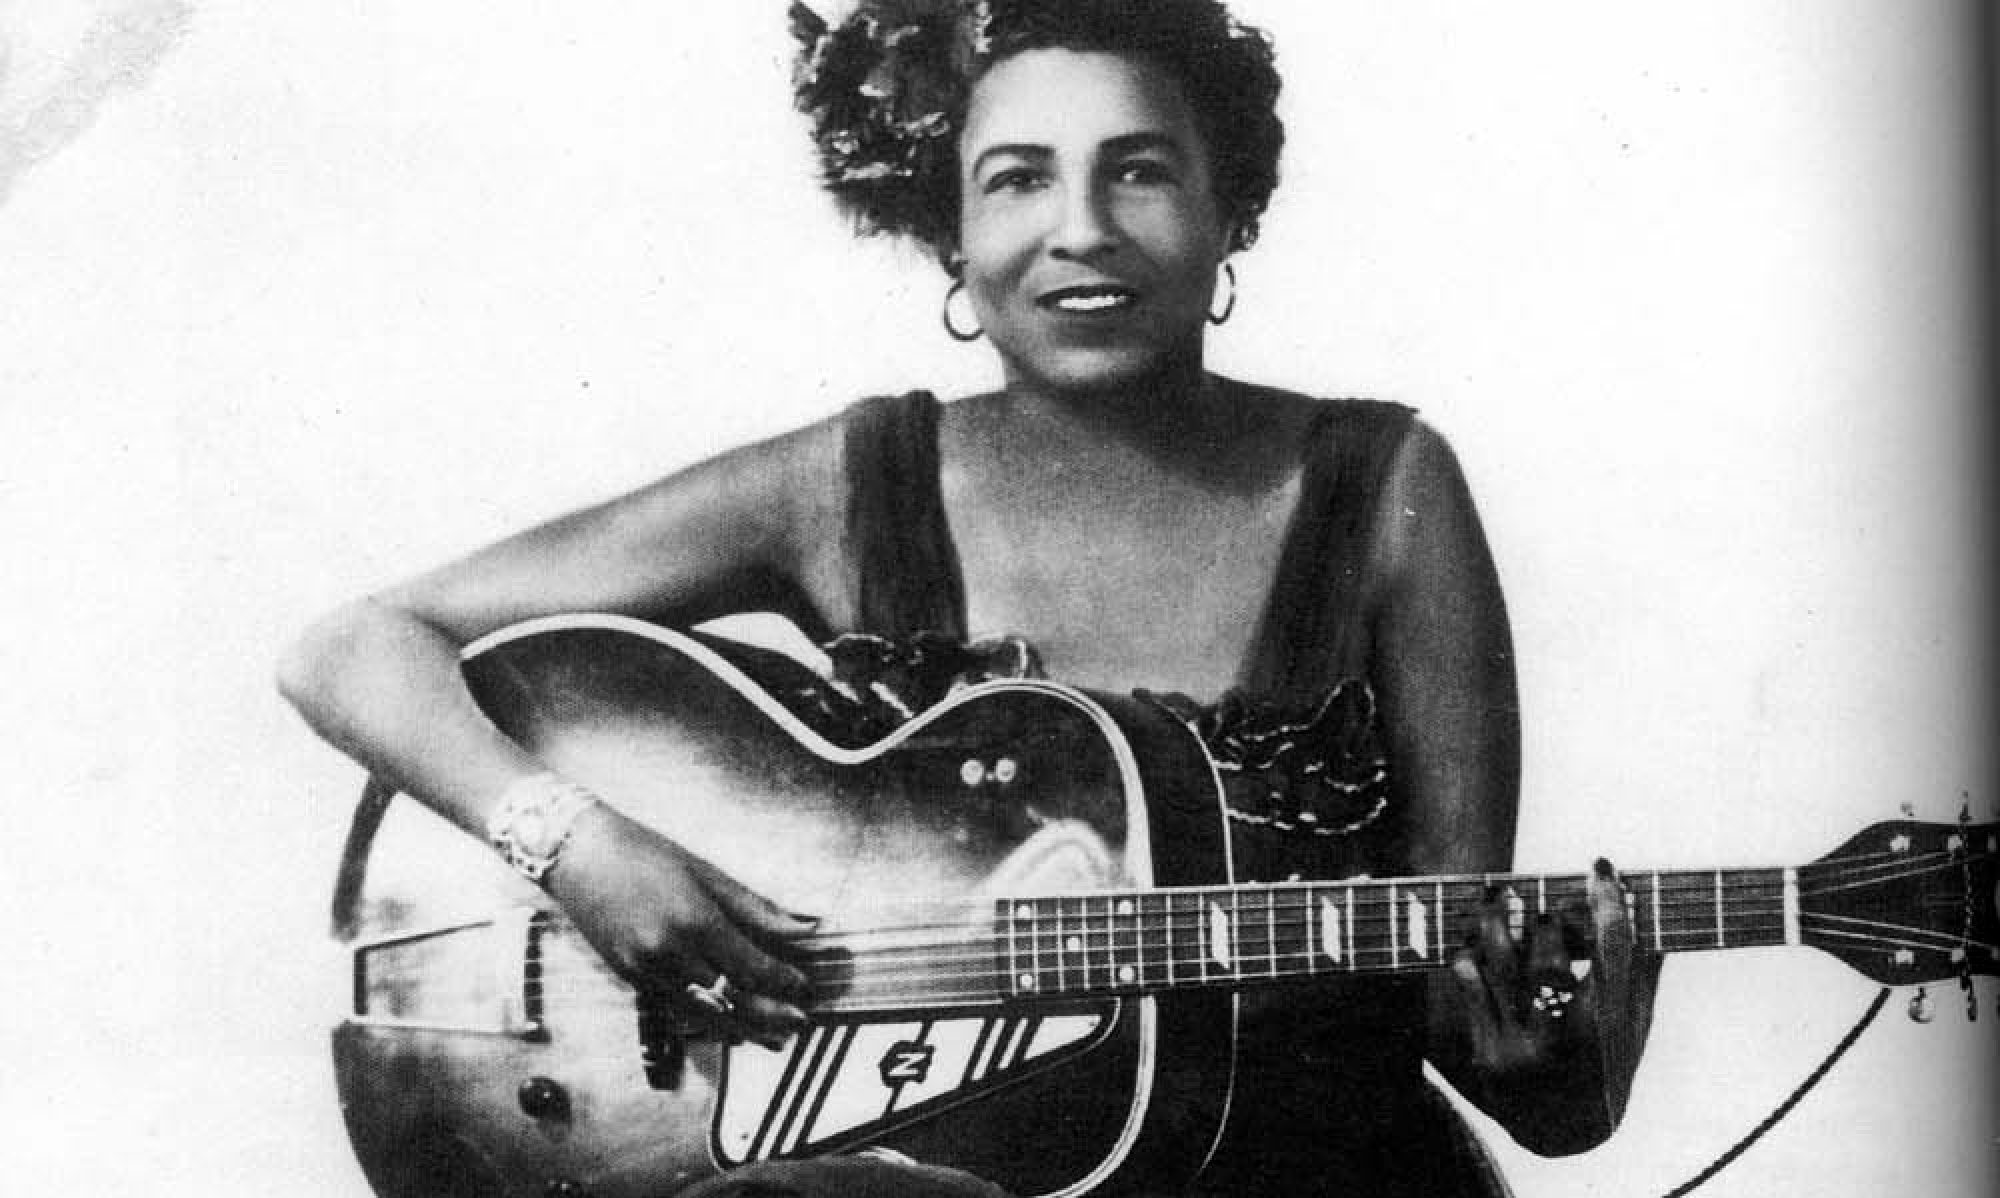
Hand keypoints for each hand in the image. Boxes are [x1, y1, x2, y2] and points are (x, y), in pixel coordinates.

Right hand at [544, 802, 816, 1046]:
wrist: (577, 855)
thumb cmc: (645, 853)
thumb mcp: (706, 872)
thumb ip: (756, 907)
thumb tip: (807, 925)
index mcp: (694, 920)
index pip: (751, 966)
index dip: (782, 981)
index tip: (806, 986)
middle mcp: (669, 953)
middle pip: (731, 998)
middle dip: (770, 1015)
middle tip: (801, 1022)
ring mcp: (645, 971)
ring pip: (704, 1014)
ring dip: (744, 1028)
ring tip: (775, 1038)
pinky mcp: (630, 979)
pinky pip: (677, 1009)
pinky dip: (709, 1020)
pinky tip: (732, 1027)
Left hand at [1439, 859, 1660, 1146]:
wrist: (1565, 1131)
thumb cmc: (1608, 1063)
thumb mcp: (1635, 1025)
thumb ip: (1640, 968)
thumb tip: (1645, 900)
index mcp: (1610, 1029)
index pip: (1612, 953)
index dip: (1607, 905)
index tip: (1600, 869)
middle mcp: (1564, 1040)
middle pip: (1549, 959)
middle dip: (1546, 922)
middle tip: (1545, 906)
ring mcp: (1521, 1049)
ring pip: (1501, 966)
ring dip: (1498, 921)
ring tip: (1500, 897)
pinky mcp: (1487, 1055)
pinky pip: (1470, 989)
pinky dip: (1470, 955)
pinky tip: (1473, 939)